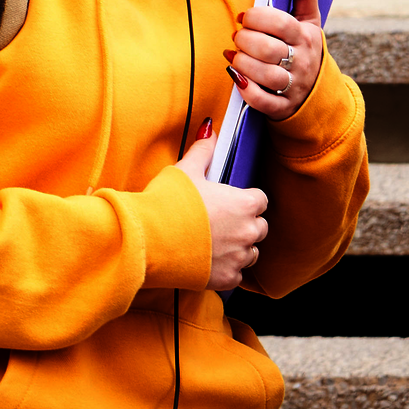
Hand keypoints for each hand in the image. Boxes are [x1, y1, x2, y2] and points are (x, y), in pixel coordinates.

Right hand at [175, 125, 269, 290]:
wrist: (148, 240)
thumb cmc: (168, 202)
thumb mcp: (186, 170)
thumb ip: (204, 150)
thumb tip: (211, 130)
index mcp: (244, 203)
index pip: (261, 200)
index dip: (246, 200)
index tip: (231, 202)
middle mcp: (248, 231)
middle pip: (260, 227)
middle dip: (245, 225)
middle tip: (221, 223)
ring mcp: (238, 257)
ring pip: (251, 253)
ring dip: (239, 248)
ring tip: (214, 243)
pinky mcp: (226, 279)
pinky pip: (236, 275)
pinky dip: (226, 270)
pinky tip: (208, 262)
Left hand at [226, 0, 324, 121]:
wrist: (317, 92)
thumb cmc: (305, 50)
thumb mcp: (309, 21)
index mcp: (305, 38)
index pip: (280, 23)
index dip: (256, 17)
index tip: (244, 17)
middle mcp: (301, 62)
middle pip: (267, 49)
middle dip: (244, 40)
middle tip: (237, 37)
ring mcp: (293, 87)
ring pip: (264, 75)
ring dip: (242, 63)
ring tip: (234, 56)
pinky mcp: (283, 107)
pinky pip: (262, 101)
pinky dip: (246, 90)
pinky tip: (237, 77)